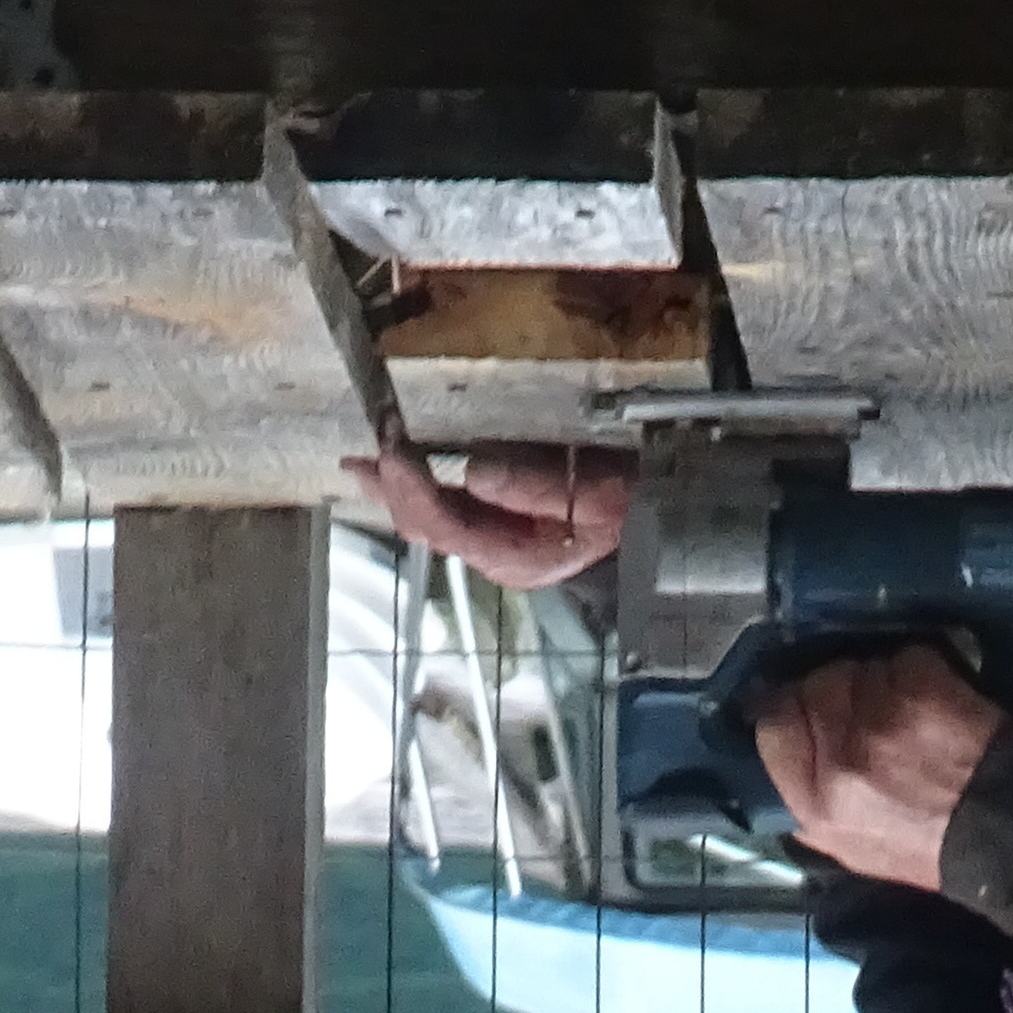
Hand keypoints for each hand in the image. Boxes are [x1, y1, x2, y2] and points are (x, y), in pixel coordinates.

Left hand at [341, 440, 630, 589]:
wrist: (651, 523)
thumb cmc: (629, 512)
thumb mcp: (594, 498)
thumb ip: (534, 487)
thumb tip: (476, 471)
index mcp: (515, 557)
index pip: (447, 528)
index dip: (413, 492)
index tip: (392, 454)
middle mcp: (494, 556)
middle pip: (426, 529)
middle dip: (391, 492)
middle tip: (362, 457)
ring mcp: (492, 543)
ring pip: (428, 520)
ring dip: (395, 490)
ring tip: (365, 463)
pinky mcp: (495, 525)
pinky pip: (443, 508)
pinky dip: (417, 487)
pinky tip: (400, 470)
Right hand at [754, 644, 1006, 890]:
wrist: (1007, 833)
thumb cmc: (930, 847)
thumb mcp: (852, 849)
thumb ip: (810, 804)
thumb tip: (788, 764)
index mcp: (814, 803)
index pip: (773, 727)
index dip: (788, 710)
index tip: (805, 708)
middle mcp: (837, 757)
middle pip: (812, 686)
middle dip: (836, 688)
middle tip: (866, 708)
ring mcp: (879, 717)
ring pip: (860, 667)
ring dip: (881, 680)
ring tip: (908, 712)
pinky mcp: (920, 688)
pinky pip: (905, 659)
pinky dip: (922, 672)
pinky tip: (939, 702)